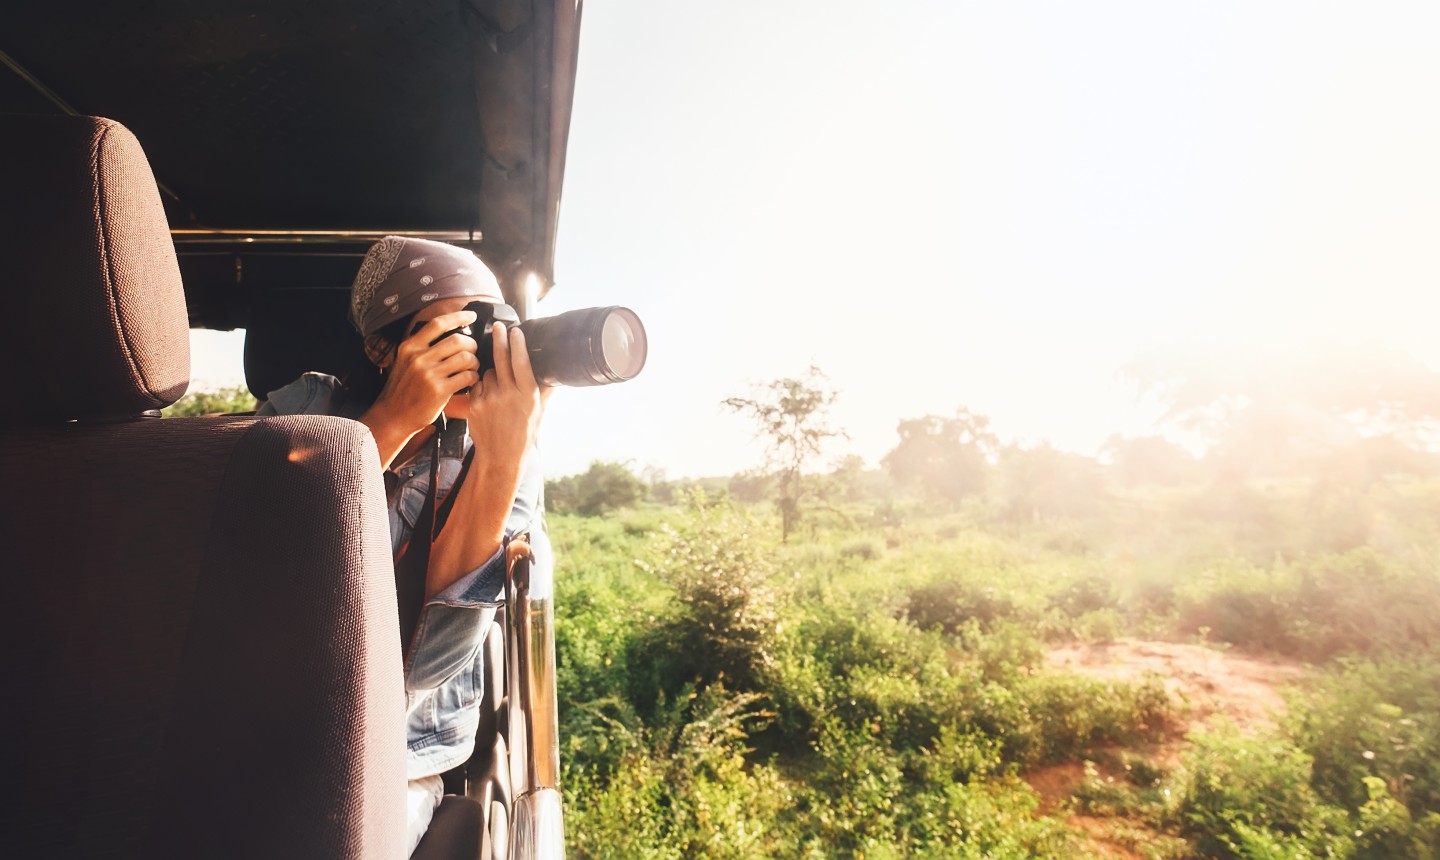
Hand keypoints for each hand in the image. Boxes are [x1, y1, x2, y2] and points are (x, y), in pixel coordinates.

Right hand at [370, 309, 481, 434]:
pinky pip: (466, 376)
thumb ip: (422, 348)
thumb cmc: (402, 389)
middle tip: (474, 350)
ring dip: (475, 362)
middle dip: (472, 344)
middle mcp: (418, 358)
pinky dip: (474, 377)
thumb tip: (449, 334)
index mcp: (410, 347)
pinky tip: (471, 380)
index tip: (471, 316)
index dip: (458, 316)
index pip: (438, 324)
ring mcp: (428, 374)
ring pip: (465, 358)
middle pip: (457, 340)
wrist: (393, 416)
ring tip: (473, 367)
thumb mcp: (405, 362)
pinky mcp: (439, 390)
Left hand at [467, 322, 543, 474]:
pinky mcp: (474, 405)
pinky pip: (477, 385)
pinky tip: (489, 397)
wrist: (500, 457)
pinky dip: (482, 386)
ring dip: (493, 373)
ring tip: (500, 389)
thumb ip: (544, 392)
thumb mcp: (539, 413)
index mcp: (527, 395)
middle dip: (499, 340)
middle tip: (498, 326)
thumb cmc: (522, 436)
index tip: (516, 331)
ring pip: (488, 373)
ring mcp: (489, 399)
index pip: (521, 362)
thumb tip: (554, 374)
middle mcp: (508, 395)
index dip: (518, 344)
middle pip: (501, 359)